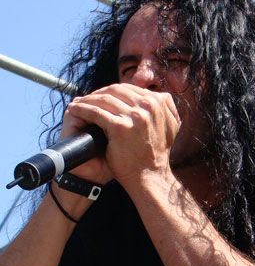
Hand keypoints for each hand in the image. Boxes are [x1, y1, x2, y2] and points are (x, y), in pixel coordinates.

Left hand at [64, 84, 180, 187]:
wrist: (150, 177)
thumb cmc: (156, 155)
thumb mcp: (169, 126)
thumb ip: (164, 109)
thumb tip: (158, 94)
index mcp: (160, 102)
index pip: (130, 89)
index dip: (113, 91)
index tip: (103, 96)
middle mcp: (149, 106)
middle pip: (116, 90)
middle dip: (99, 93)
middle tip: (87, 98)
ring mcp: (135, 116)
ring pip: (104, 100)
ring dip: (87, 99)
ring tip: (78, 103)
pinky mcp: (120, 127)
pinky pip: (95, 112)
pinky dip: (82, 109)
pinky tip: (74, 110)